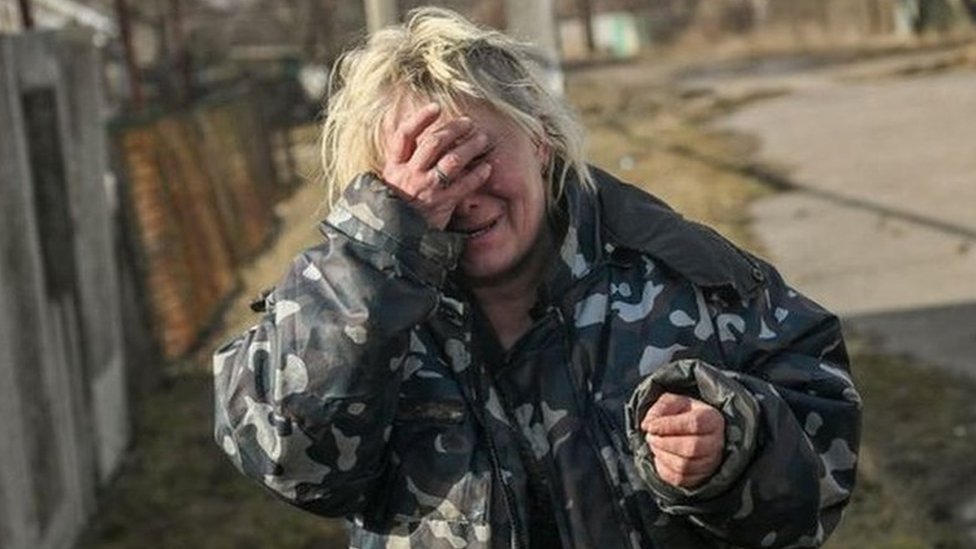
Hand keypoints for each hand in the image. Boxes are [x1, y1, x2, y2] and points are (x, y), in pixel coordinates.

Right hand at [381, 102, 492, 229]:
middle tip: (468, 123)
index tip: (436, 107)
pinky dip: (477, 174)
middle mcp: (409, 175)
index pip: (404, 136)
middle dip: (453, 129)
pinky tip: (487, 167)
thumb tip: (414, 136)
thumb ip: (402, 161)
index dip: (420, 119)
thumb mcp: (390, 183)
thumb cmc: (397, 207)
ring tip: (482, 139)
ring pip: (451, 160)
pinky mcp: (441, 205)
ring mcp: (426, 189)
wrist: (396, 239)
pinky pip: (464, 185)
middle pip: (433, 143)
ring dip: (470, 146)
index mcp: (393, 167)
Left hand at [641, 392, 724, 487]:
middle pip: (691, 448)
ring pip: (684, 466)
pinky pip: (679, 479)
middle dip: (664, 442)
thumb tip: (648, 425)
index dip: (668, 426)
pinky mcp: (700, 477)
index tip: (650, 426)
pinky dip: (663, 468)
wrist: (695, 433)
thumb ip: (661, 408)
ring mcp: (710, 463)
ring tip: (654, 444)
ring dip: (662, 455)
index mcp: (713, 419)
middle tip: (650, 436)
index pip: (694, 424)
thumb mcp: (673, 403)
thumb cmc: (684, 415)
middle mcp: (716, 443)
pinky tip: (660, 456)